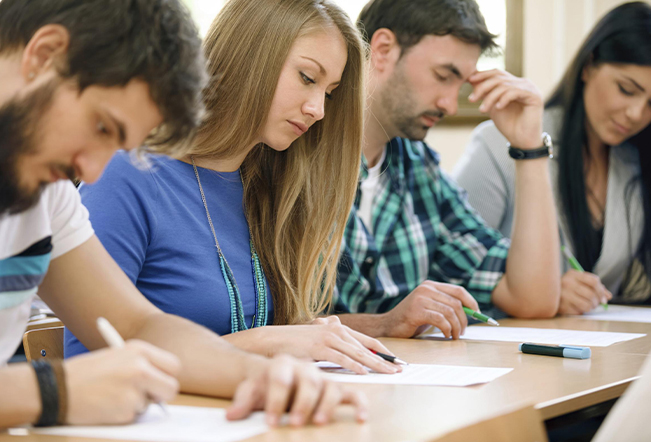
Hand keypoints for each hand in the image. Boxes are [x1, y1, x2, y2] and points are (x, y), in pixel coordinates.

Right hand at [65, 340, 180, 424]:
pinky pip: (134, 415)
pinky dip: (123, 414)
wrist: (55, 387)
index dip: (168, 376)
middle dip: (162, 395)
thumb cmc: (85, 372)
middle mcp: (140, 367)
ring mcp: (133, 389)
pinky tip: (105, 405)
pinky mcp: (125, 409)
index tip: (161, 382)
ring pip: (150, 403)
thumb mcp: (117, 357)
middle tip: (149, 396)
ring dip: (136, 404)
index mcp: (139, 350)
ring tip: (111, 395)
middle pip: (171, 387)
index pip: (173, 365)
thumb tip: (162, 381)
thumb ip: (141, 365)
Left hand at [226, 355, 367, 426]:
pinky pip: (353, 394)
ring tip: (318, 422)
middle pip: (308, 381)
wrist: (277, 375)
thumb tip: (231, 415)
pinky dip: (360, 404)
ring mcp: (322, 378)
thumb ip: (243, 400)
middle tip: (293, 423)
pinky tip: (362, 417)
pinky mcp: (336, 390)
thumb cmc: (264, 385)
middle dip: (302, 403)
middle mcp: (305, 369)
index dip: (274, 399)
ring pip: (330, 386)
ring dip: (326, 404)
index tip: (269, 420)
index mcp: (282, 364)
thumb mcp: (251, 389)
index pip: (279, 378)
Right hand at [300, 315, 398, 373]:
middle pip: (366, 347)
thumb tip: (351, 356)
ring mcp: (328, 337)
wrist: (272, 340)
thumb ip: (335, 345)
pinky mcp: (319, 347)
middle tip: (399, 368)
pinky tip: (365, 372)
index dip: (383, 351)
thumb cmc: (294, 344)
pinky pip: (341, 358)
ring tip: (388, 372)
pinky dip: (354, 365)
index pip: (367, 340)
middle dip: (384, 359)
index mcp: (338, 327)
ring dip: (375, 364)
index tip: (396, 360)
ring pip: (357, 353)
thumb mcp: (318, 342)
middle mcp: (336, 329)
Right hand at [379, 281, 479, 338]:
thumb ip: (445, 305)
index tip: (477, 314)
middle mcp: (426, 289)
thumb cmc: (411, 320)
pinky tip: (445, 335)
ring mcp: (420, 299)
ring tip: (453, 336)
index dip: (471, 303)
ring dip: (456, 327)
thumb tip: (472, 311)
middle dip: (464, 320)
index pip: (458, 290)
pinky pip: (441, 320)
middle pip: (457, 303)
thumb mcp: (429, 308)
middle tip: (462, 332)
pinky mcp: (416, 311)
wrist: (388, 326)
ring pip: (450, 312)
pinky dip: (447, 329)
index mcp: (430, 285)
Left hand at [468, 69, 543, 147]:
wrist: (521, 140)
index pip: (497, 73)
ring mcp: (530, 88)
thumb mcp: (492, 106)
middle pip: (499, 77)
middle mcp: (523, 83)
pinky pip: (515, 92)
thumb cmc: (508, 124)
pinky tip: (497, 108)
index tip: (468, 80)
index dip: (482, 75)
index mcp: (514, 83)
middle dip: (482, 87)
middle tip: (471, 99)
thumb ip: (485, 93)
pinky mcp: (534, 96)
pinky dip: (503, 99)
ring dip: (490, 97)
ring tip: (482, 110)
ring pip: (504, 86)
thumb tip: (471, 80)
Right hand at [558, 270, 612, 314]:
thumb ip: (594, 287)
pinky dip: (581, 311)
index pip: (594, 281)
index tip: (604, 298)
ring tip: (588, 306)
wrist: (546, 293)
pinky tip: (577, 307)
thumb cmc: (566, 287)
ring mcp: (563, 295)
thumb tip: (608, 296)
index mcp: (573, 274)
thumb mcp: (578, 281)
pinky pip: (579, 311)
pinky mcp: (561, 306)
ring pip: (587, 305)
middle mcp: (567, 283)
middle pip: (591, 294)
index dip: (601, 291)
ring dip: (591, 307)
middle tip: (597, 304)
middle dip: (598, 302)